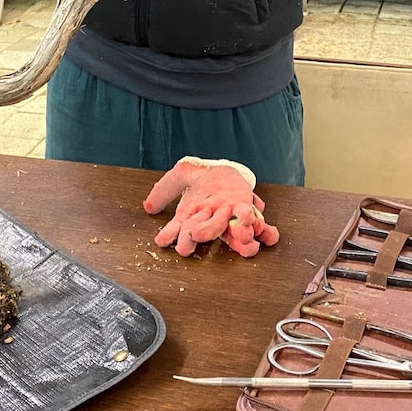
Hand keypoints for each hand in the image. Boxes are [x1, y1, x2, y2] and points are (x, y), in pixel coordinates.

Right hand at [143, 157, 280, 257]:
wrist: (223, 170)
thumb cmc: (202, 178)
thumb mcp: (181, 176)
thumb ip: (164, 190)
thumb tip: (148, 207)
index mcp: (194, 216)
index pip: (180, 229)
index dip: (172, 236)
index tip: (163, 240)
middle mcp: (212, 220)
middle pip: (207, 231)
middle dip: (203, 232)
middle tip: (196, 234)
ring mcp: (231, 217)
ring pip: (234, 233)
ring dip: (239, 237)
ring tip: (243, 237)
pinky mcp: (248, 209)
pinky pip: (256, 222)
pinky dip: (263, 229)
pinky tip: (263, 227)